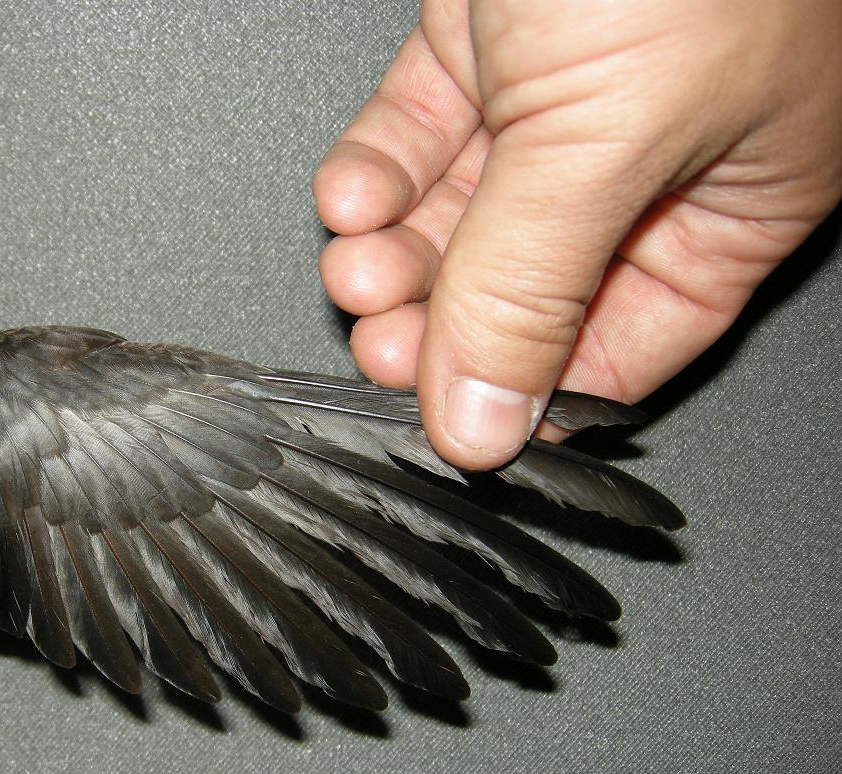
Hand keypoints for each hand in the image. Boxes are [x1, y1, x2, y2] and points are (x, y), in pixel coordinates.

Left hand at [315, 0, 841, 467]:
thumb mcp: (608, 139)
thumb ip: (533, 289)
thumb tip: (486, 423)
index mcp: (735, 195)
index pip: (619, 347)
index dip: (524, 387)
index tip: (443, 409)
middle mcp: (653, 153)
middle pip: (523, 287)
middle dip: (438, 317)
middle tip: (378, 336)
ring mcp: (566, 92)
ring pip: (462, 216)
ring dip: (394, 253)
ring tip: (353, 260)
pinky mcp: (490, 33)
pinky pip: (420, 133)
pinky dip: (376, 171)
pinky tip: (349, 194)